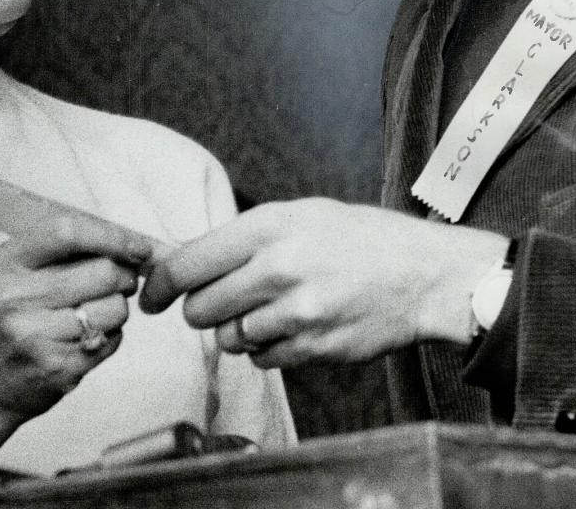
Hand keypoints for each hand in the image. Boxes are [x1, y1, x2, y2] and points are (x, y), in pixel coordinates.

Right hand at [0, 214, 150, 421]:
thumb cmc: (4, 321)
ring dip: (117, 308)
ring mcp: (37, 337)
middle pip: (104, 271)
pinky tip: (84, 337)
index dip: (112, 236)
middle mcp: (18, 298)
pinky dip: (110, 336)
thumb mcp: (15, 272)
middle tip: (119, 280)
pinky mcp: (58, 369)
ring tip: (93, 312)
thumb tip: (128, 241)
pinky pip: (111, 340)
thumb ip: (64, 251)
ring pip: (115, 308)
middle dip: (125, 275)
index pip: (69, 233)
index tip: (137, 245)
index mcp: (9, 262)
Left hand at [141, 198, 508, 365]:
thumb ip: (246, 236)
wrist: (424, 274)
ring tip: (268, 310)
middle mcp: (277, 268)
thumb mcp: (301, 215)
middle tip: (223, 299)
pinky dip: (267, 349)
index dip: (159, 284)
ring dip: (236, 330)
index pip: (188, 263)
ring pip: (228, 339)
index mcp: (270, 226)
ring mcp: (295, 313)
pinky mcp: (312, 348)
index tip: (151, 294)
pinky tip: (292, 326)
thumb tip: (189, 260)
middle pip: (199, 308)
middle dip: (202, 308)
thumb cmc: (362, 239)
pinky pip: (262, 360)